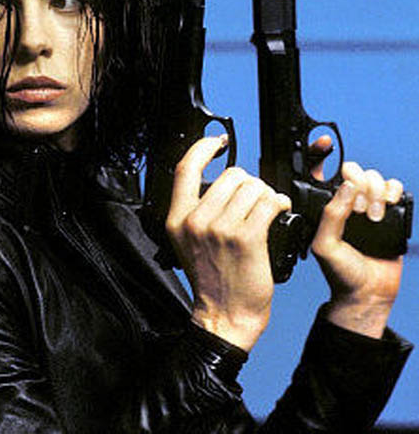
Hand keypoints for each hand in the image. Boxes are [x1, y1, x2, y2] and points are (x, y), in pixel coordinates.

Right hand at [166, 136, 291, 350]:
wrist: (226, 315)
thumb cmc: (213, 280)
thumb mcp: (188, 242)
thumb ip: (196, 211)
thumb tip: (221, 182)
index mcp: (177, 219)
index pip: (185, 168)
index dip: (203, 148)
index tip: (217, 143)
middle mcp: (195, 220)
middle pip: (230, 175)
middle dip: (250, 183)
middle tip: (256, 199)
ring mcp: (220, 228)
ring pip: (253, 187)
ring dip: (267, 194)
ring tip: (267, 209)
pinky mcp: (246, 237)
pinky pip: (268, 203)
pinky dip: (279, 203)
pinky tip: (279, 211)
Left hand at [311, 160, 403, 337]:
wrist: (368, 293)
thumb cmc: (340, 272)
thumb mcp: (325, 244)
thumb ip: (331, 215)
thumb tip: (347, 187)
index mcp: (324, 206)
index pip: (321, 173)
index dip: (320, 154)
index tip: (324, 142)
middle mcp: (345, 202)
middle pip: (352, 170)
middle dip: (358, 184)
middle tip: (359, 210)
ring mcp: (368, 205)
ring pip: (374, 176)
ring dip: (376, 193)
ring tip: (373, 218)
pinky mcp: (391, 211)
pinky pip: (395, 187)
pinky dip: (393, 192)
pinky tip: (387, 209)